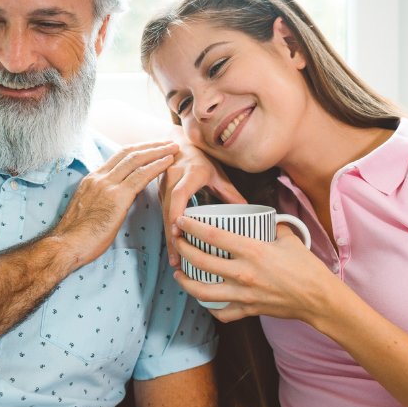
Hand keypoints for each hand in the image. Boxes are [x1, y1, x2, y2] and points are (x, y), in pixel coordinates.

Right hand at [54, 141, 178, 266]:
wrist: (66, 244)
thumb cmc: (77, 235)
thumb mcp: (88, 209)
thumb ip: (101, 200)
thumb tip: (114, 203)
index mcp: (91, 180)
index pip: (117, 157)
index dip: (137, 150)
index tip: (151, 148)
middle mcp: (98, 178)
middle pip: (128, 153)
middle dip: (150, 146)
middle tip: (167, 142)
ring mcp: (106, 185)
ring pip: (136, 160)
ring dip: (157, 151)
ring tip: (173, 148)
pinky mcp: (116, 197)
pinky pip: (140, 176)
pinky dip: (157, 166)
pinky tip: (168, 162)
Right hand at [159, 139, 244, 266]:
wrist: (178, 145)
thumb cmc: (200, 160)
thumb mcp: (218, 174)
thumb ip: (230, 193)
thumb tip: (248, 212)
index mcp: (189, 173)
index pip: (179, 193)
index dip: (178, 212)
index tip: (179, 231)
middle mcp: (172, 180)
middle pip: (169, 211)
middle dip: (172, 236)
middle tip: (178, 259)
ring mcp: (163, 187)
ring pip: (164, 216)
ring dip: (169, 238)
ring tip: (175, 260)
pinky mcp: (159, 194)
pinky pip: (164, 215)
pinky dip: (168, 232)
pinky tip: (174, 249)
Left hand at [174, 216, 344, 325]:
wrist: (321, 300)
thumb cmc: (308, 269)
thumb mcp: (290, 240)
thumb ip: (273, 227)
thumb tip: (264, 220)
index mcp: (253, 251)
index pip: (213, 235)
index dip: (192, 226)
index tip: (181, 220)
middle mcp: (243, 273)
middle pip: (200, 260)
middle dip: (182, 249)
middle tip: (176, 242)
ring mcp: (243, 294)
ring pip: (202, 290)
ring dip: (185, 282)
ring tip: (178, 274)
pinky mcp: (248, 310)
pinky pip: (222, 313)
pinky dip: (210, 307)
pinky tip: (205, 300)